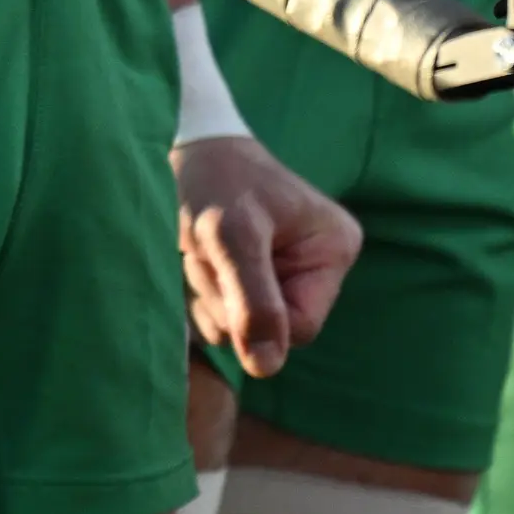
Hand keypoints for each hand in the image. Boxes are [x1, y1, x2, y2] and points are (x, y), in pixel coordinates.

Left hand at [174, 134, 361, 377]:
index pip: (301, 327)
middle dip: (226, 299)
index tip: (223, 269)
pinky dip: (198, 294)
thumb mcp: (231, 235)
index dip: (254, 314)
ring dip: (206, 295)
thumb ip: (253, 301)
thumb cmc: (213, 178)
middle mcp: (316, 269)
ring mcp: (283, 276)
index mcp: (332, 250)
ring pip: (240, 331)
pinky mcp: (251, 280)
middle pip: (270, 331)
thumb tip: (266, 369)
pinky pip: (222, 318)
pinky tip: (193, 257)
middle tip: (204, 250)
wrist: (181, 144)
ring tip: (198, 247)